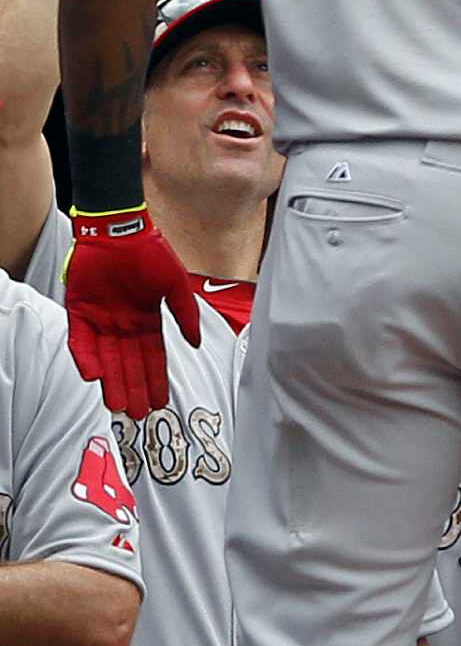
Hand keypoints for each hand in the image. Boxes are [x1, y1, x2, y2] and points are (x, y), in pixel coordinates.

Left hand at [63, 206, 201, 417]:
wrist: (117, 231)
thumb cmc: (150, 252)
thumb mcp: (177, 284)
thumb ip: (186, 315)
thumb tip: (197, 344)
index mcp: (147, 319)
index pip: (153, 356)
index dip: (157, 379)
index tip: (161, 401)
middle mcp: (124, 324)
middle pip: (130, 363)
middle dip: (135, 388)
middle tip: (139, 414)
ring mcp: (100, 319)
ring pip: (106, 359)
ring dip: (112, 382)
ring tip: (119, 406)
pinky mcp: (78, 311)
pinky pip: (81, 341)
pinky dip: (86, 359)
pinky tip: (94, 376)